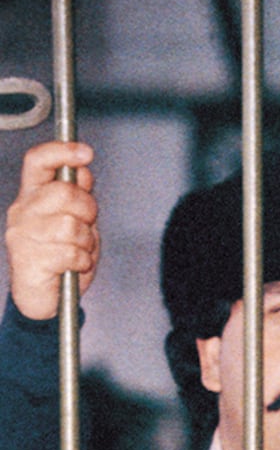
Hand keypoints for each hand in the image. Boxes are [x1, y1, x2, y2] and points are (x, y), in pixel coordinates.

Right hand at [4, 141, 98, 319]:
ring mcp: (22, 235)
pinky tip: (74, 265)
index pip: (38, 162)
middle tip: (86, 227)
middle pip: (64, 192)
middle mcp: (22, 211)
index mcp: (33, 196)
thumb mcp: (78, 221)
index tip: (85, 152)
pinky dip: (82, 261)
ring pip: (70, 224)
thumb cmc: (62, 256)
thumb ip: (79, 196)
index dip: (61, 152)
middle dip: (88, 210)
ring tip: (79, 250)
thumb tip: (82, 170)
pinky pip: (71, 252)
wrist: (46, 297)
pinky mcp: (28, 260)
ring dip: (86, 241)